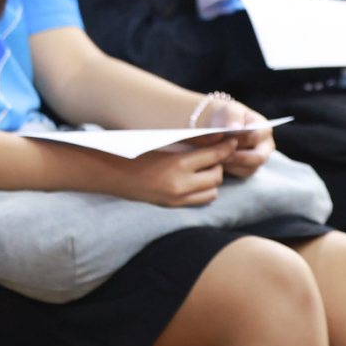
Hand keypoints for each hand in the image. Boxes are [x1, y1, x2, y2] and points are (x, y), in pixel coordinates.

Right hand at [106, 142, 230, 206]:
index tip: (234, 141)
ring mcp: (176, 198)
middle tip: (216, 154)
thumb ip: (192, 142)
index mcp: (178, 164)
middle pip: (217, 175)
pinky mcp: (172, 206)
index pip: (214, 156)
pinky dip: (203, 191)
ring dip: (213, 179)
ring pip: (212, 191)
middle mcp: (180, 185)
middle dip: (219, 164)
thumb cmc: (140, 151)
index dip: (226, 148)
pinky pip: (200, 201)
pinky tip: (197, 180)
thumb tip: (219, 138)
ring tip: (205, 168)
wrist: (112, 172)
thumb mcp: (167, 142)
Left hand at [194, 95, 275, 177]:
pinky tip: (218, 163)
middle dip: (237, 157)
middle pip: (258, 157)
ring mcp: (258, 159)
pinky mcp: (249, 168)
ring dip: (232, 165)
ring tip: (215, 157)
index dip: (238, 139)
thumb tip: (234, 127)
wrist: (217, 125)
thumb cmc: (225, 116)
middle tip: (219, 155)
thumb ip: (232, 117)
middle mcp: (265, 145)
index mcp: (264, 128)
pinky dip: (229, 170)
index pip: (255, 137)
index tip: (220, 139)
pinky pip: (241, 174)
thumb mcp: (228, 110)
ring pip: (249, 168)